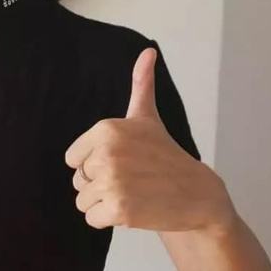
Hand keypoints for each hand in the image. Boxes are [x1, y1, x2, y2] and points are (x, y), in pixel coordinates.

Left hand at [65, 46, 227, 231]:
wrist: (197, 193)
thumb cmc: (166, 155)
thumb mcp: (148, 117)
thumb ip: (141, 84)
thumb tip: (149, 50)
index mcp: (106, 129)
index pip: (73, 159)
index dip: (94, 164)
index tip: (123, 162)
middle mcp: (106, 152)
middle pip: (79, 181)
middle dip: (101, 185)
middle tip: (131, 180)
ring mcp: (113, 181)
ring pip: (83, 201)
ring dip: (104, 204)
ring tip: (132, 194)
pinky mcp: (119, 209)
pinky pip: (92, 219)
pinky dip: (109, 220)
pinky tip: (133, 210)